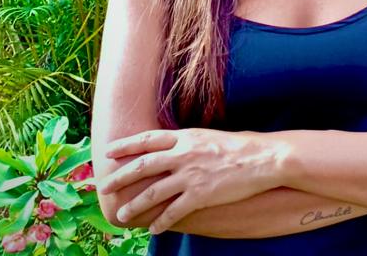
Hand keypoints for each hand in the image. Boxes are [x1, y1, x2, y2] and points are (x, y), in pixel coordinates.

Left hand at [100, 127, 290, 233]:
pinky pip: (174, 211)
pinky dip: (161, 222)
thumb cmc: (239, 147)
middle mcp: (184, 154)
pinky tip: (153, 229)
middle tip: (104, 186)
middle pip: (144, 165)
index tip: (109, 151)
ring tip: (122, 215)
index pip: (149, 139)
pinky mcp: (201, 195)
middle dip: (121, 177)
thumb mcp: (209, 137)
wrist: (262, 158)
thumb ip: (188, 142)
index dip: (127, 145)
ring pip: (154, 192)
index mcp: (186, 136)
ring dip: (135, 205)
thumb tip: (172, 147)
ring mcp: (191, 175)